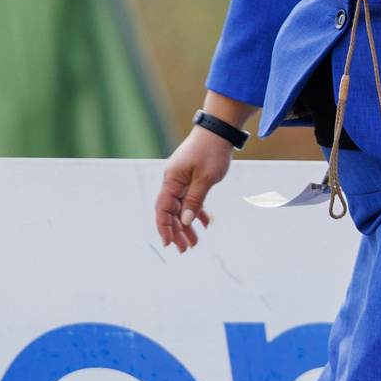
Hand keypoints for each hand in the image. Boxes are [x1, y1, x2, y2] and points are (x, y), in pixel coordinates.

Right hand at [154, 126, 235, 252]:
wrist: (218, 131)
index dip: (164, 227)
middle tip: (184, 250)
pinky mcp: (191, 179)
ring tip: (194, 242)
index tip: (168, 244)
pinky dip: (196, 212)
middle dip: (177, 231)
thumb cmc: (211, 152)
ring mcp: (182, 180)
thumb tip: (184, 221)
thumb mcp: (205, 179)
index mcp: (172, 180)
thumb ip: (194, 201)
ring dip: (187, 225)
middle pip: (171, 211)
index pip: (162, 208)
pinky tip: (205, 224)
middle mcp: (173, 181)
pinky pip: (190, 199)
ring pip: (181, 208)